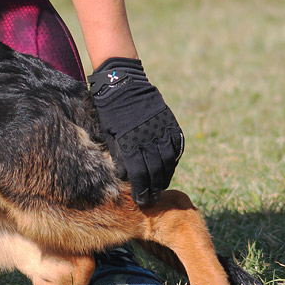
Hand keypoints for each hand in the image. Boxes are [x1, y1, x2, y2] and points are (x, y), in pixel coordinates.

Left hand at [88, 58, 183, 205]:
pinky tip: (170, 166)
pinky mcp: (169, 122)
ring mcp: (161, 129)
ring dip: (165, 175)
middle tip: (153, 200)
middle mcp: (148, 138)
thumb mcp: (108, 134)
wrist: (122, 83)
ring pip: (169, 159)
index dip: (141, 189)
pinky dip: (174, 157)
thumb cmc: (108, 111)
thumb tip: (126, 175)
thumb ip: (119, 154)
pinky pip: (176, 144)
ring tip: (161, 186)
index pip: (138, 173)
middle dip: (154, 188)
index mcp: (130, 142)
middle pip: (155, 170)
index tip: (142, 201)